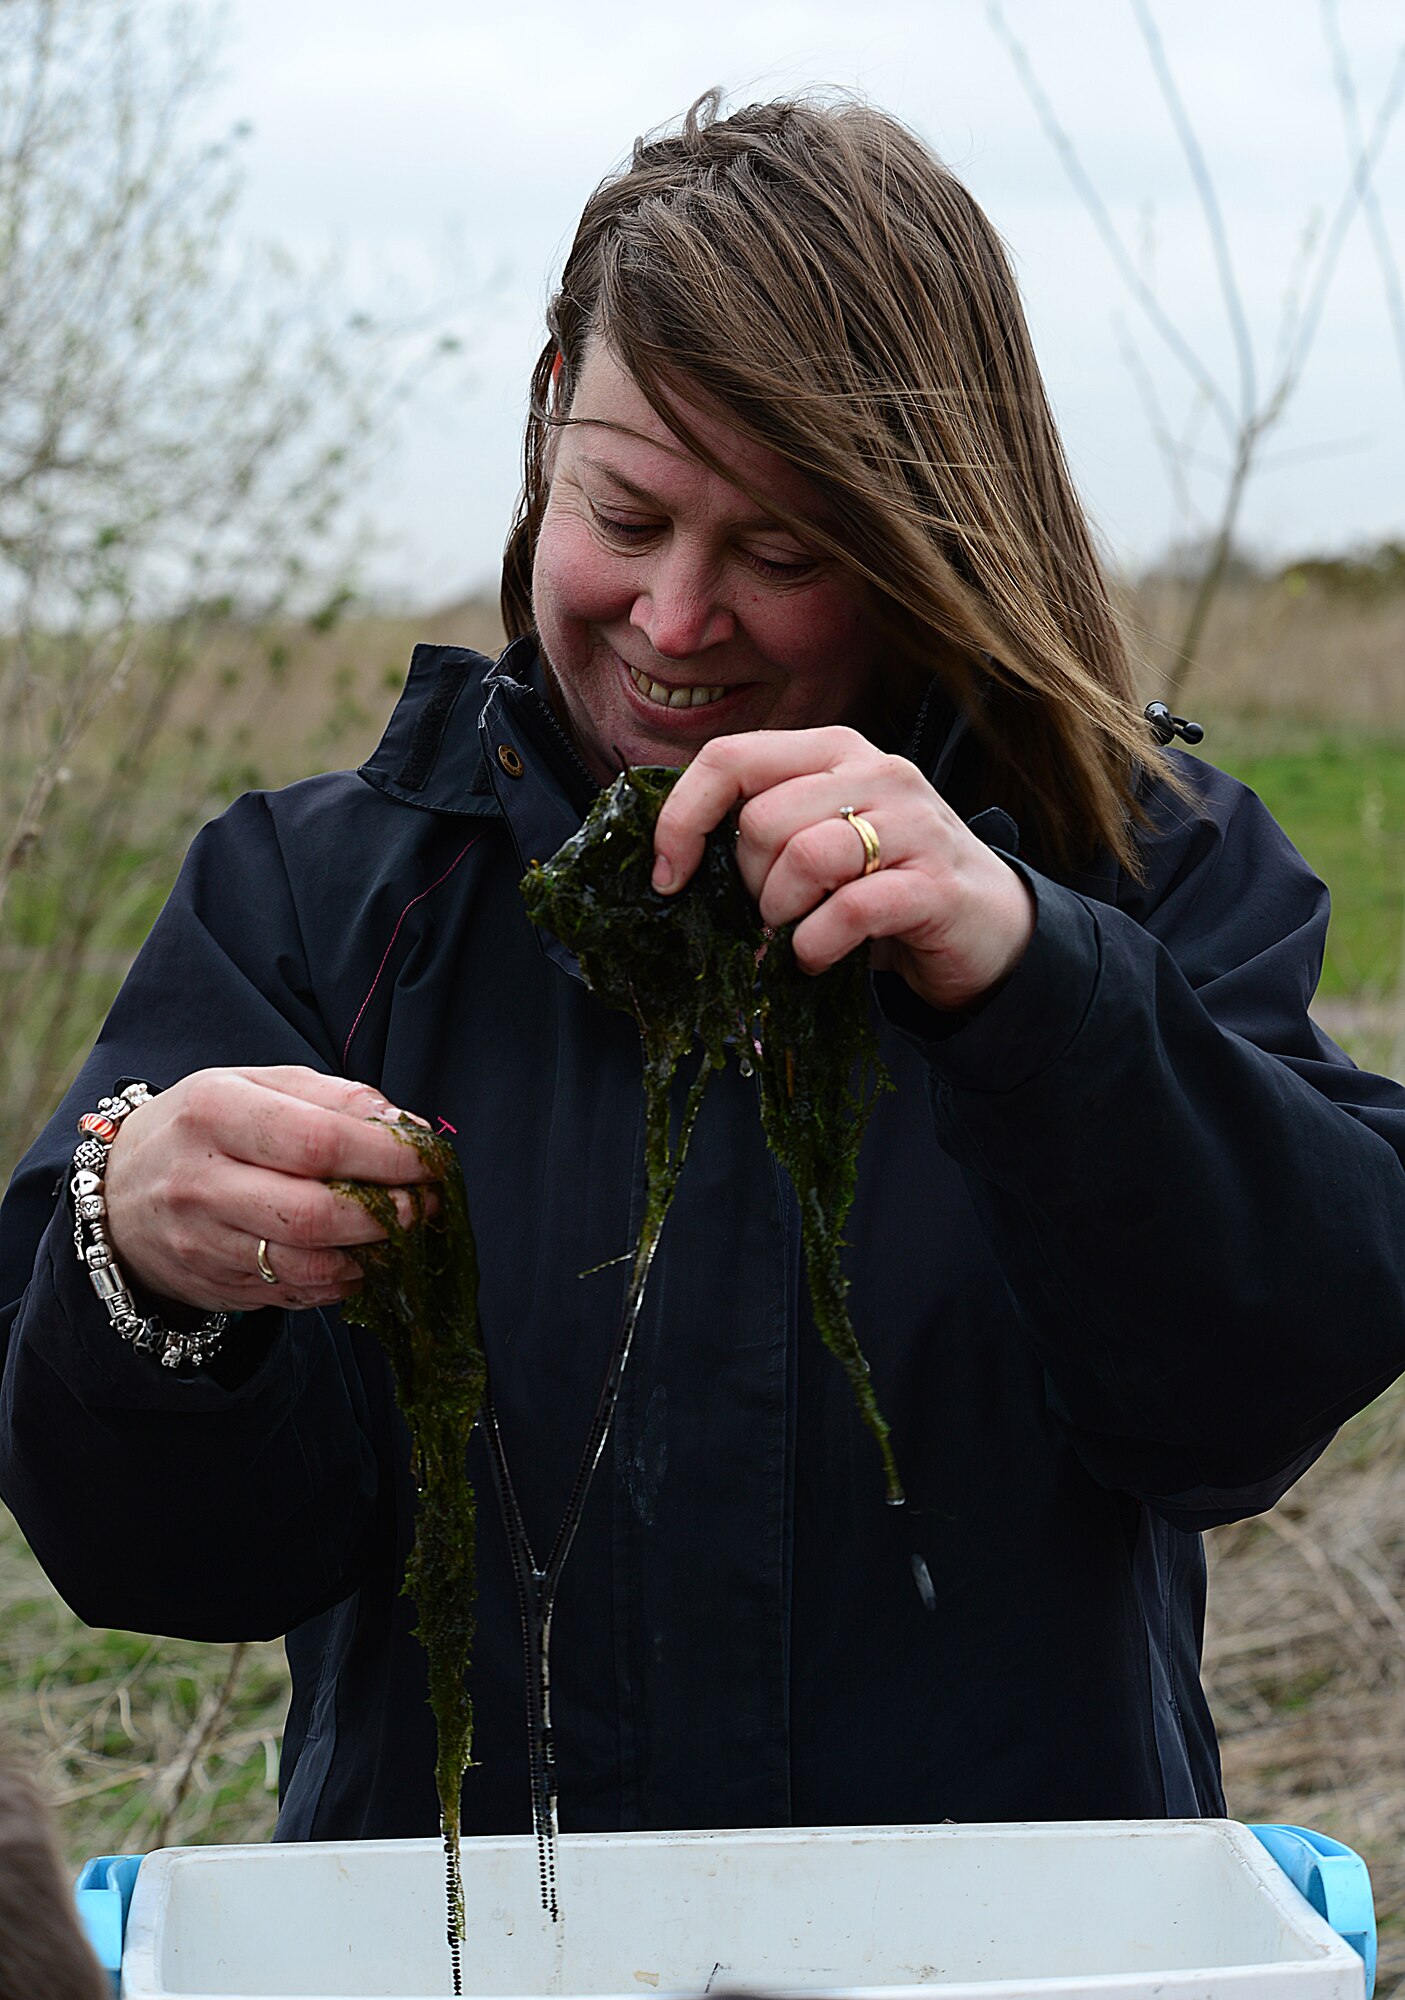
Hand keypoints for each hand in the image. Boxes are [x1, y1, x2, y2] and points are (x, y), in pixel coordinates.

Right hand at [103, 1066, 440, 1312]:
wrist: (119, 1193)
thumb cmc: (206, 1127)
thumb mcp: (256, 1085)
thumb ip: (334, 1098)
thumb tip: (408, 1128)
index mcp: (214, 1112)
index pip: (317, 1141)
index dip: (387, 1157)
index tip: (430, 1162)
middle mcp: (201, 1181)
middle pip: (315, 1214)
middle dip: (387, 1214)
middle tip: (426, 1205)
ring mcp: (202, 1242)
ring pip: (307, 1264)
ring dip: (371, 1255)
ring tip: (401, 1234)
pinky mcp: (212, 1286)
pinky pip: (294, 1293)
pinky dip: (340, 1281)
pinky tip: (360, 1260)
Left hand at [651, 727, 1034, 1012]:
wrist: (988, 928)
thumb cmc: (885, 883)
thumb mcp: (821, 836)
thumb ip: (764, 826)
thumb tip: (672, 857)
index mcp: (835, 751)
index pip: (730, 757)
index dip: (681, 819)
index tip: (669, 876)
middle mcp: (876, 772)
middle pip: (762, 820)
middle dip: (748, 883)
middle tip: (772, 914)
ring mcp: (912, 824)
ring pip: (802, 857)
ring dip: (781, 914)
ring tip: (797, 933)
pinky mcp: (935, 884)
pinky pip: (847, 909)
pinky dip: (815, 944)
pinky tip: (818, 956)